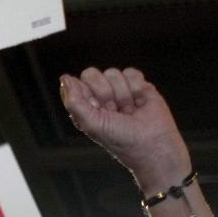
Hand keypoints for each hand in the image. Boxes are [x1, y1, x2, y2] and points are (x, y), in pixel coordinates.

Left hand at [58, 68, 189, 186]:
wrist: (152, 144)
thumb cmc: (119, 139)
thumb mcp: (90, 123)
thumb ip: (74, 101)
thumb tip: (65, 77)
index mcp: (84, 104)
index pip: (75, 83)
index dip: (87, 95)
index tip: (97, 110)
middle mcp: (99, 95)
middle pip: (91, 74)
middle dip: (104, 93)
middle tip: (114, 111)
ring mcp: (119, 89)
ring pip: (113, 73)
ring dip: (122, 95)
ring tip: (128, 111)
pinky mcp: (138, 85)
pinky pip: (131, 73)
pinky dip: (137, 89)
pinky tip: (140, 104)